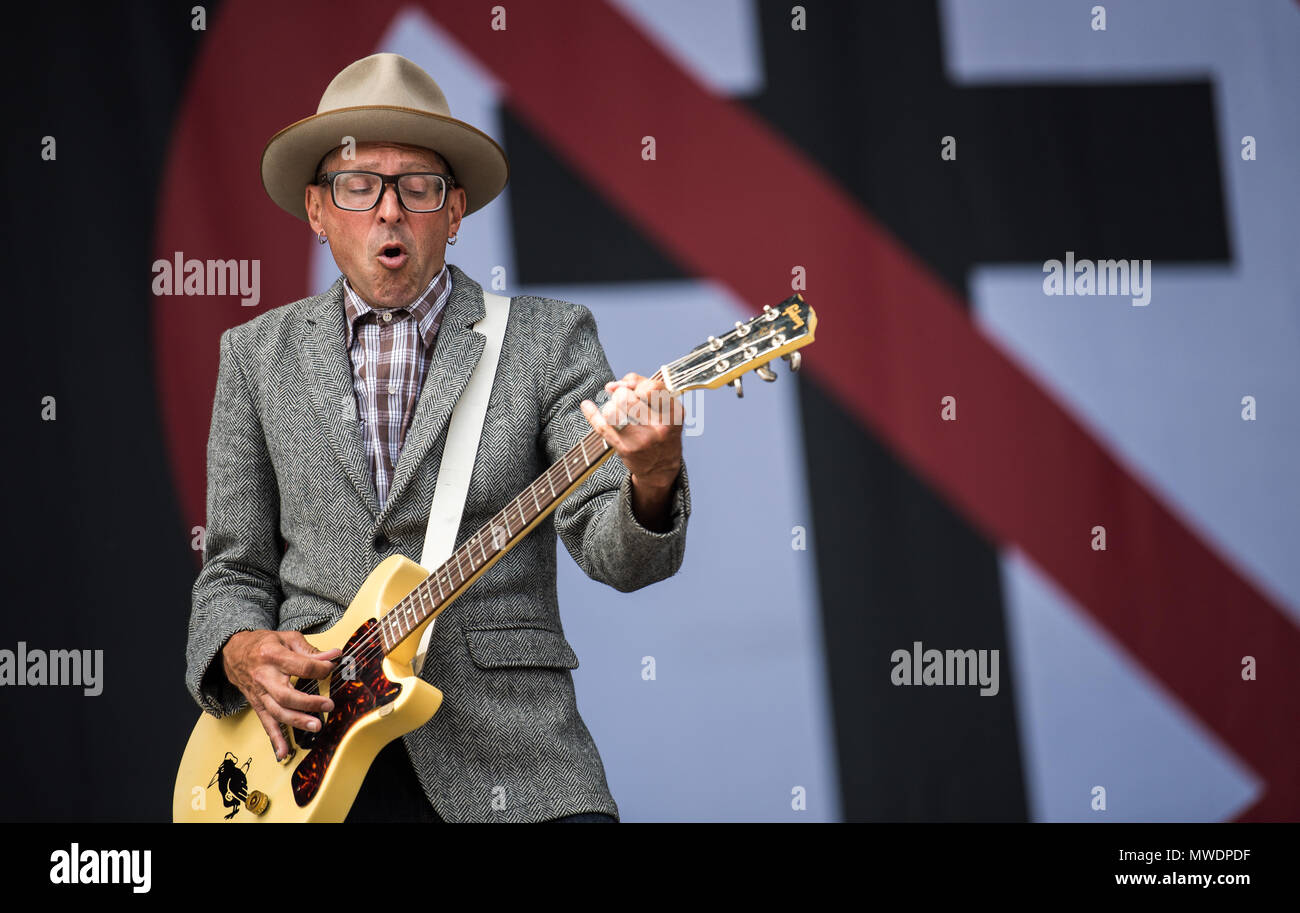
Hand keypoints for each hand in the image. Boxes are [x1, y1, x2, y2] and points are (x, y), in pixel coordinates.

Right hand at [221, 630, 340, 760]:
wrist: (233, 652)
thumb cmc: (263, 644)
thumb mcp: (287, 638)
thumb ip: (310, 650)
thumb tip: (334, 656)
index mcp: (272, 655)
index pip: (301, 666)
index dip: (320, 669)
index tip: (331, 669)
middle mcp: (264, 677)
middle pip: (286, 695)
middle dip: (309, 703)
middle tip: (328, 705)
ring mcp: (259, 693)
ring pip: (277, 712)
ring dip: (297, 721)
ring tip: (316, 726)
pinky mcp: (257, 704)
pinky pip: (266, 723)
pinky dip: (275, 739)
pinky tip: (283, 752)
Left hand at [580, 373, 683, 490]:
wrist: (661, 467)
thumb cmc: (661, 431)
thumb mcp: (664, 408)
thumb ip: (642, 386)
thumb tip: (612, 385)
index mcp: (673, 413)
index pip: (651, 388)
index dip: (637, 384)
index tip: (634, 389)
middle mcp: (660, 427)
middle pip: (626, 398)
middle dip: (620, 395)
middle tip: (623, 401)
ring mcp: (642, 440)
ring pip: (612, 411)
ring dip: (610, 406)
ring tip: (616, 412)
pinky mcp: (626, 449)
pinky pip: (602, 426)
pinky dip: (591, 413)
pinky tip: (587, 406)